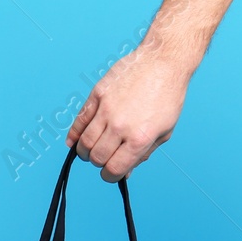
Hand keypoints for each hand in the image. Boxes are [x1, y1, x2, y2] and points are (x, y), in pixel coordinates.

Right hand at [66, 42, 191, 181]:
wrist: (162, 63)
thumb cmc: (168, 98)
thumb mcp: (163, 132)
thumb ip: (143, 154)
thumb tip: (126, 172)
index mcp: (140, 139)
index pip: (115, 169)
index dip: (111, 177)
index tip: (112, 174)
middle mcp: (121, 126)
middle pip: (97, 157)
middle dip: (99, 163)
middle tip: (104, 159)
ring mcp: (106, 109)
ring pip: (85, 141)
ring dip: (85, 151)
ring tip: (90, 151)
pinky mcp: (97, 95)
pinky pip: (80, 120)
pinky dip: (74, 134)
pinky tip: (73, 142)